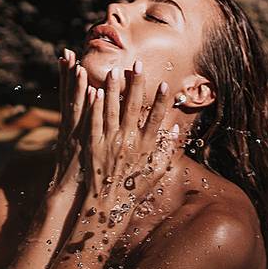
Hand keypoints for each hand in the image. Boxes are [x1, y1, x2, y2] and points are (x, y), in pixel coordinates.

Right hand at [48, 49, 89, 196]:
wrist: (73, 196)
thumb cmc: (81, 176)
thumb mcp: (82, 150)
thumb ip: (83, 131)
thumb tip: (88, 120)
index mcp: (73, 127)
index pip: (69, 96)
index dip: (67, 76)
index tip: (67, 56)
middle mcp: (72, 128)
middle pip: (68, 95)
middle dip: (66, 73)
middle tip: (66, 51)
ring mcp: (77, 135)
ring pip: (76, 106)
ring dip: (76, 85)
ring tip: (78, 65)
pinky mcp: (84, 144)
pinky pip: (86, 122)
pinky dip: (87, 107)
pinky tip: (91, 92)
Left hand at [82, 60, 178, 213]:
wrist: (107, 205)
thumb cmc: (133, 190)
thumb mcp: (155, 172)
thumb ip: (166, 151)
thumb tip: (174, 129)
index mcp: (145, 147)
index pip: (156, 119)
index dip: (160, 101)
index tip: (164, 84)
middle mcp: (128, 142)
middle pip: (133, 107)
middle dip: (137, 84)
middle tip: (137, 63)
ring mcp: (109, 143)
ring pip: (112, 110)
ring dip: (114, 89)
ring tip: (115, 71)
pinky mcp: (93, 145)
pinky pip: (94, 122)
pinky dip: (94, 107)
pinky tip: (95, 91)